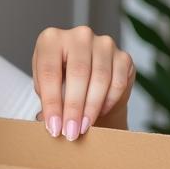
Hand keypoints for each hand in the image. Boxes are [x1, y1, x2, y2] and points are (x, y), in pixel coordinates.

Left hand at [32, 26, 134, 140]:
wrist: (87, 79)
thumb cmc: (61, 81)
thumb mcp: (45, 87)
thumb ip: (47, 101)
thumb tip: (51, 123)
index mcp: (52, 39)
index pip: (50, 72)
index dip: (51, 102)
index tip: (53, 127)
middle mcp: (79, 36)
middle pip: (77, 74)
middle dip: (73, 108)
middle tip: (70, 132)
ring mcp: (103, 43)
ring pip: (100, 79)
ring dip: (91, 108)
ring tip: (83, 128)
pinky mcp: (123, 56)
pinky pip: (118, 82)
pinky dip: (108, 101)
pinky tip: (98, 113)